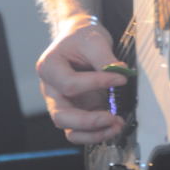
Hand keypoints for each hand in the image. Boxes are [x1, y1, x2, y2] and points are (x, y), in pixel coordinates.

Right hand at [36, 15, 128, 143]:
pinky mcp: (75, 111)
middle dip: (88, 121)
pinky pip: (80, 131)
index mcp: (48, 68)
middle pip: (61, 116)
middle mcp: (51, 90)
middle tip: (112, 117)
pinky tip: (113, 126)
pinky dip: (96, 133)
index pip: (70, 84)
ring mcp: (61, 103)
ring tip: (117, 125)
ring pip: (70, 130)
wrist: (79, 37)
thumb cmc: (82, 36)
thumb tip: (121, 74)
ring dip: (94, 132)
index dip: (96, 83)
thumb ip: (105, 58)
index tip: (121, 78)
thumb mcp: (93, 39)